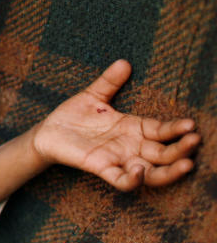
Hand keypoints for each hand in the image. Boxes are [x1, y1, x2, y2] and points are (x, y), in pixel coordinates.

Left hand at [32, 60, 199, 190]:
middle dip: (181, 149)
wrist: (47, 132)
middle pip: (163, 153)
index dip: (176, 129)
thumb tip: (124, 62)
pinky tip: (138, 172)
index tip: (191, 124)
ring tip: (185, 164)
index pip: (161, 130)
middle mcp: (131, 147)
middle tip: (195, 141)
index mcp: (133, 128)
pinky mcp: (101, 168)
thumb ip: (109, 81)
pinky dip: (132, 180)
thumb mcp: (93, 95)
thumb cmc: (73, 116)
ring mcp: (118, 159)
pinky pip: (121, 180)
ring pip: (152, 173)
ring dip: (169, 171)